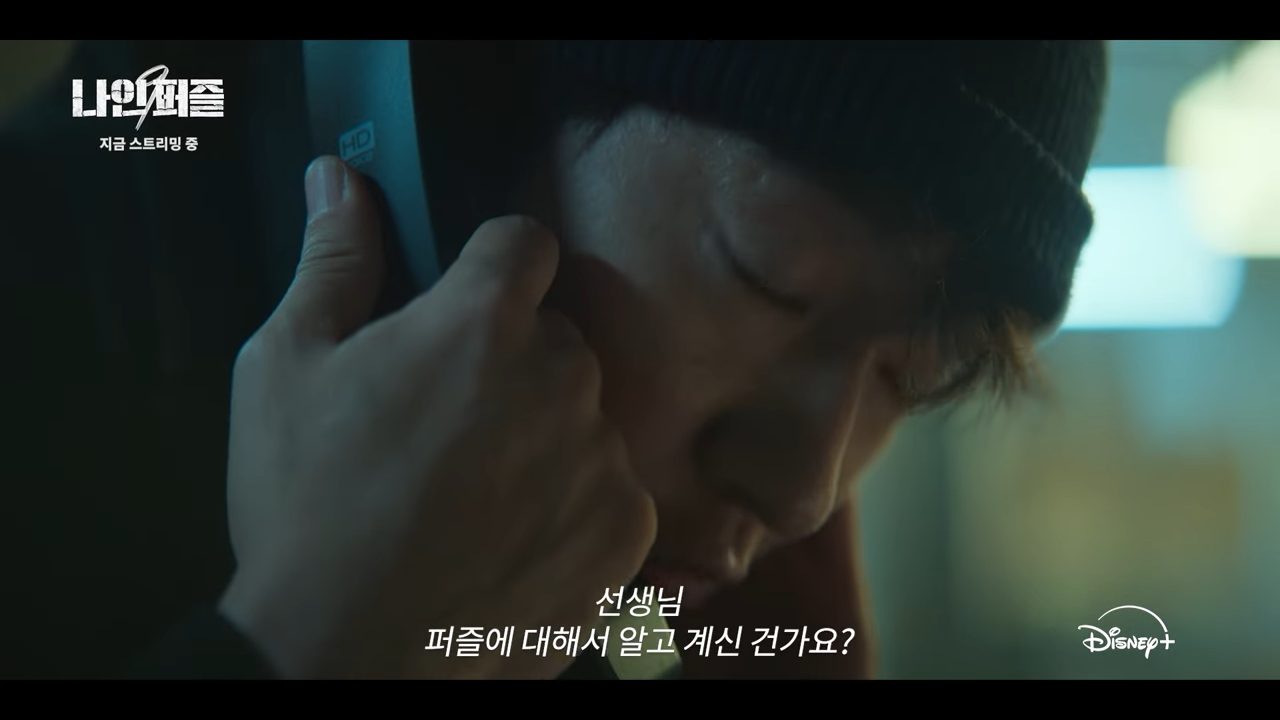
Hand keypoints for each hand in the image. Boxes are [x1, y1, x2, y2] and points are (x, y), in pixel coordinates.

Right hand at [217, 156, 655, 678]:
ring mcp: (603, 457)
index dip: (491, 268)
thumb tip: (338, 178)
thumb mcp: (286, 367)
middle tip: (448, 423)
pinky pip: (610, 489)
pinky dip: (573, 505)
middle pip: (556, 336)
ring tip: (475, 496)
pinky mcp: (627, 530)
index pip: (525, 244)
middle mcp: (563, 376)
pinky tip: (513, 540)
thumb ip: (332, 261)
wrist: (350, 654)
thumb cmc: (307, 505)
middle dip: (512, 362)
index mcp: (483, 322)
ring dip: (544, 437)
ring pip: (583, 416)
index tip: (463, 305)